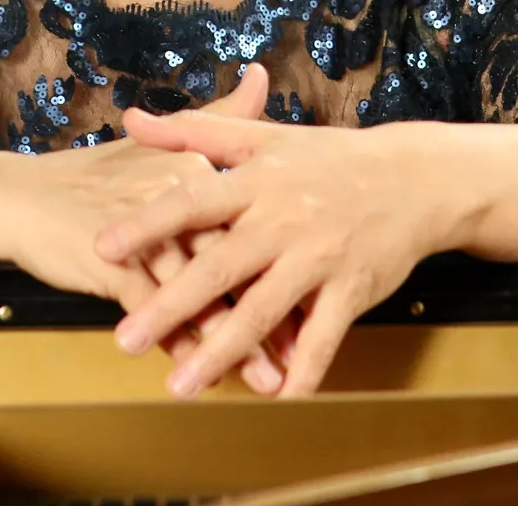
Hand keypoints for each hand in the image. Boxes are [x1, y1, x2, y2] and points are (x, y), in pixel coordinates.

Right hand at [0, 64, 287, 391]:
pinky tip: (199, 372)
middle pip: (238, 261)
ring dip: (235, 343)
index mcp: (194, 171)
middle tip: (307, 349)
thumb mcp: (159, 147)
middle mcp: (176, 197)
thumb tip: (260, 74)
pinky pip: (156, 311)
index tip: (320, 295)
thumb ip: (218, 119)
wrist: (21, 199)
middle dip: (275, 312)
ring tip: (266, 381)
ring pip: (202, 293)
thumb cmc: (97, 177)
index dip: (287, 264)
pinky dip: (179, 345)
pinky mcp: (114, 264)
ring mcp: (146, 233)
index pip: (252, 223)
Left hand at [94, 113, 449, 397]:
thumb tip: (131, 121)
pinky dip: (301, 370)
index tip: (102, 248)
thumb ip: (194, 132)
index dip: (147, 225)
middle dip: (170, 307)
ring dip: (221, 352)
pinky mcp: (352, 289)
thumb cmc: (330, 157)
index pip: (191, 202)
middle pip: (219, 268)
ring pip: (263, 312)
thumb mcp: (263, 136)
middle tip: (125, 340)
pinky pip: (323, 337)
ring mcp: (318, 258)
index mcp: (256, 181)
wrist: (414, 178)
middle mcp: (282, 221)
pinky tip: (275, 397)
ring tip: (181, 386)